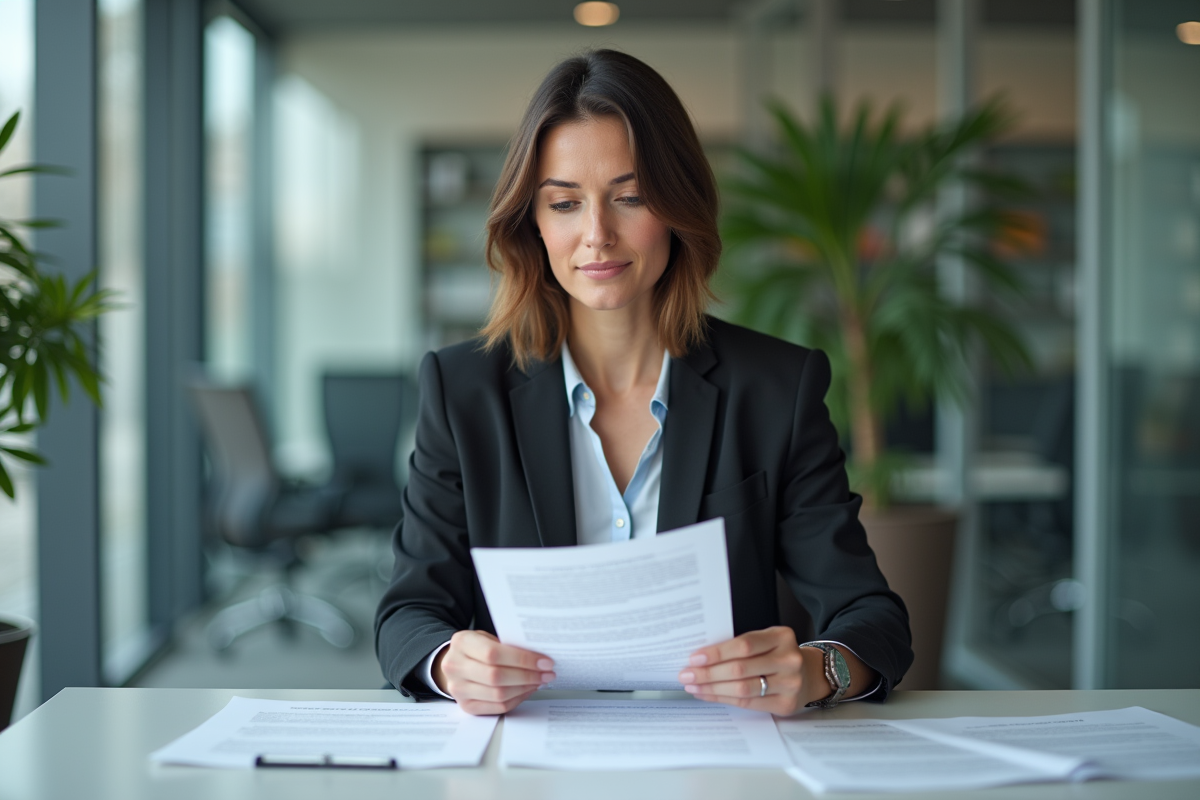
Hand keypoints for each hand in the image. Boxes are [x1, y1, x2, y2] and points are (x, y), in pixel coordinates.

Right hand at [432, 630, 555, 715]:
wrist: (455, 662)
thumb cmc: (477, 648)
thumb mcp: (487, 637)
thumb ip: (507, 645)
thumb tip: (540, 657)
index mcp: (461, 643)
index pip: (494, 654)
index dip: (522, 659)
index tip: (545, 661)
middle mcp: (455, 667)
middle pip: (496, 676)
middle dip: (528, 675)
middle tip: (547, 673)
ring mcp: (458, 689)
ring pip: (498, 694)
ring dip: (525, 688)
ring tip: (539, 681)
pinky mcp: (466, 706)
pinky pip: (497, 706)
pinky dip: (517, 699)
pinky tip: (527, 689)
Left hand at [677, 626, 826, 715]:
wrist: (812, 674)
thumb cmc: (779, 654)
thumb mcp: (767, 640)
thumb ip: (742, 645)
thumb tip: (701, 656)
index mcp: (781, 636)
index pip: (744, 645)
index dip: (717, 653)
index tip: (694, 658)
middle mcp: (788, 659)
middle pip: (740, 669)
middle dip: (708, 673)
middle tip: (686, 674)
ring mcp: (790, 684)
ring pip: (742, 688)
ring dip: (712, 688)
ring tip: (693, 686)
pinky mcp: (786, 704)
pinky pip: (748, 703)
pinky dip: (724, 698)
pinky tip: (708, 694)